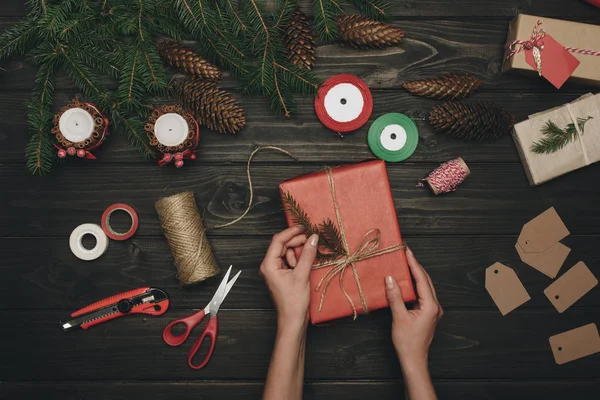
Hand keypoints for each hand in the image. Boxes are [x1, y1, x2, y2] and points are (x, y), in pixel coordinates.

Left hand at [260, 225, 318, 330]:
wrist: (292, 320)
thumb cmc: (293, 301)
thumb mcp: (302, 275)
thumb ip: (307, 254)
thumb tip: (313, 238)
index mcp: (268, 264)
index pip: (278, 240)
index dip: (291, 232)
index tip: (304, 227)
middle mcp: (269, 266)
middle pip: (282, 245)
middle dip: (296, 242)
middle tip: (311, 241)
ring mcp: (275, 270)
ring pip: (287, 252)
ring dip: (298, 252)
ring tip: (308, 260)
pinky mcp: (282, 275)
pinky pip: (289, 261)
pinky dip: (298, 259)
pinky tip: (305, 264)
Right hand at [385, 247, 442, 367]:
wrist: (413, 360)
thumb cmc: (407, 342)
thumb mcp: (399, 318)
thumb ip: (395, 297)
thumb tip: (390, 279)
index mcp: (431, 305)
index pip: (422, 279)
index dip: (413, 264)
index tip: (407, 251)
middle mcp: (435, 306)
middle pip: (425, 281)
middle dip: (415, 266)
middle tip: (405, 253)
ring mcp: (432, 310)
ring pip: (424, 287)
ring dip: (415, 275)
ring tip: (405, 263)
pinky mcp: (428, 314)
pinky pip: (422, 295)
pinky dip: (414, 286)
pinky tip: (406, 281)